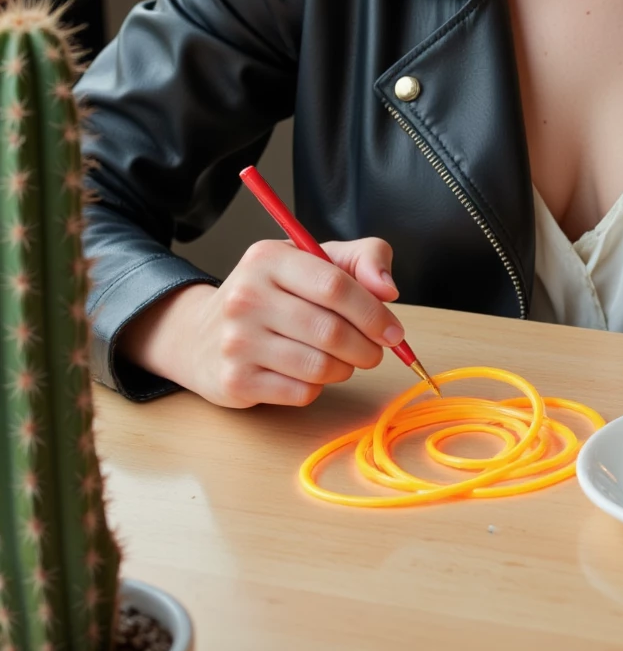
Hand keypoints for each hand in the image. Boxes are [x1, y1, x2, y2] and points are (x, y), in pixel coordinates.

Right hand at [118, 237, 403, 407]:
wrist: (202, 335)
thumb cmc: (274, 293)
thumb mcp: (314, 260)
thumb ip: (362, 259)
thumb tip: (388, 289)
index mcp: (268, 258)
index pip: (335, 286)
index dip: (373, 312)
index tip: (393, 330)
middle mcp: (246, 296)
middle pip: (331, 331)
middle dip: (366, 347)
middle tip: (373, 351)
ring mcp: (236, 341)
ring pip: (319, 366)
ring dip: (345, 368)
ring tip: (342, 360)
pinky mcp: (234, 381)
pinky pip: (300, 392)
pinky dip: (317, 387)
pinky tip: (309, 373)